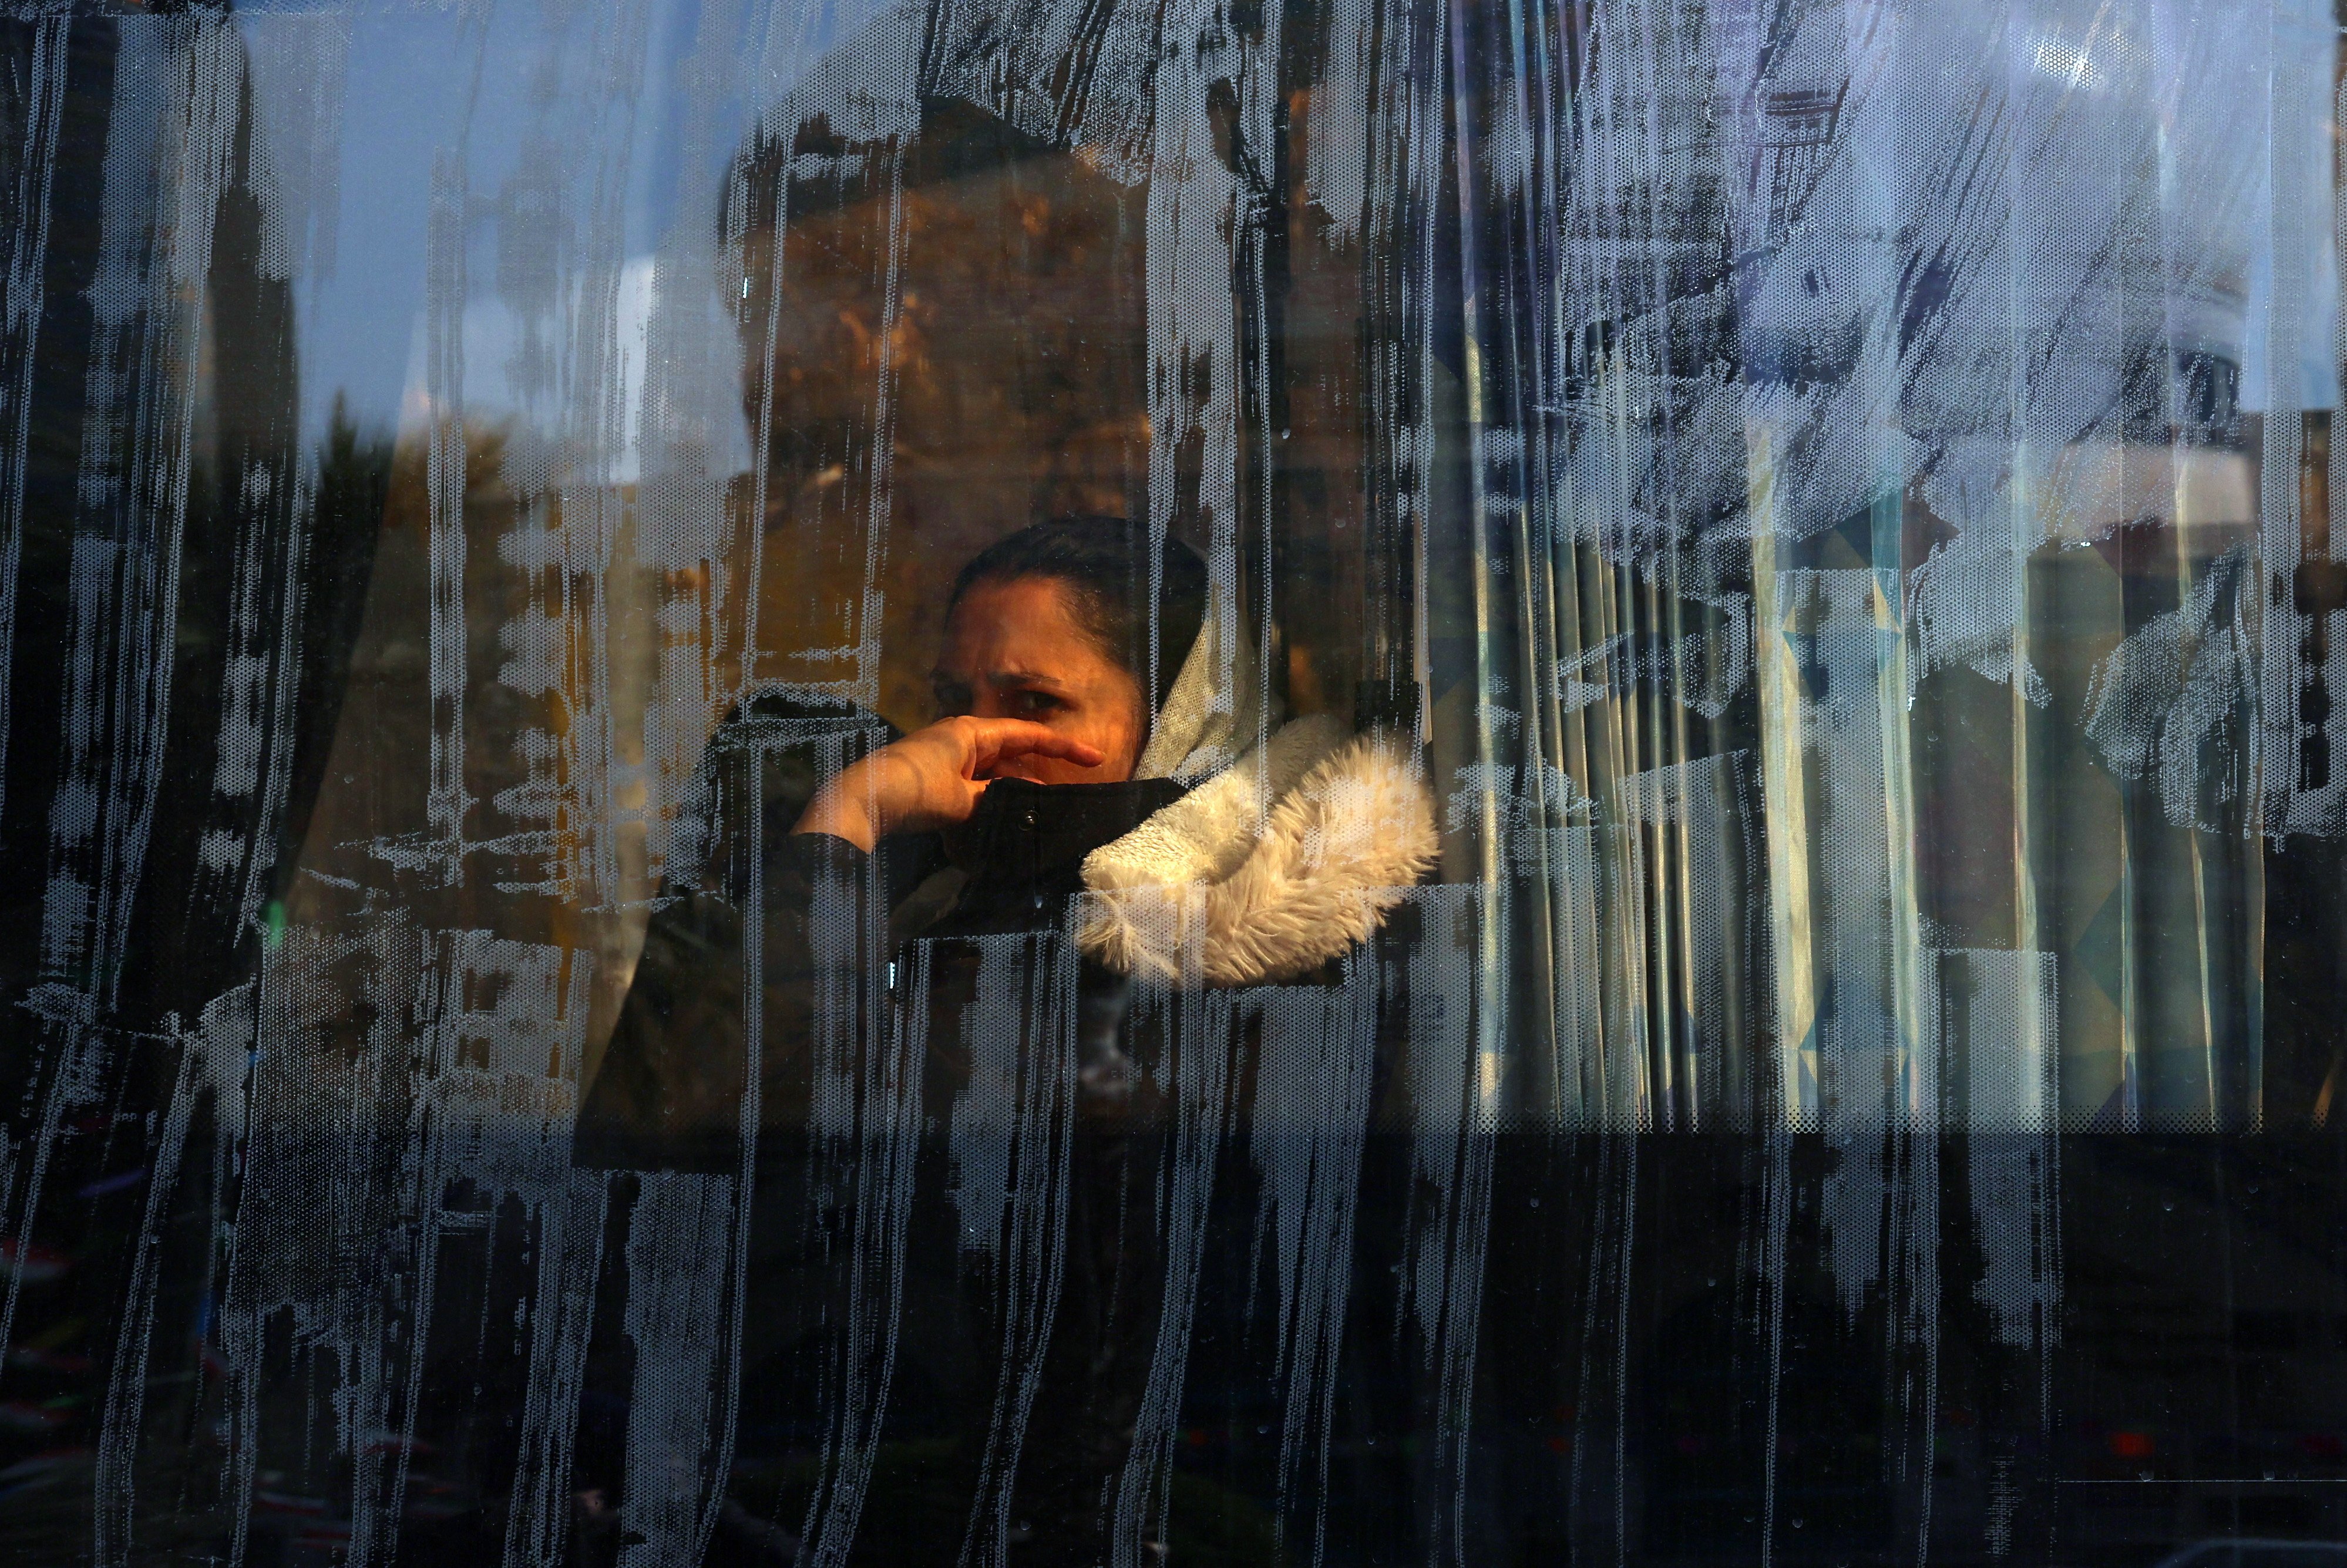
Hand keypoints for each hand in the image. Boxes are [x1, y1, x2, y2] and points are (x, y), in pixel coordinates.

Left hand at [790, 717, 1105, 850]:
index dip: (1063, 747)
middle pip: (1010, 751)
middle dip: (1037, 772)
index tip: (1095, 758)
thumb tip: (1022, 799)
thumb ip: (996, 798)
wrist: (859, 803)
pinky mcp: (932, 776)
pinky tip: (998, 816)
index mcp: (970, 732)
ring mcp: (944, 756)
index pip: (1028, 734)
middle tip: (1064, 795)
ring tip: (1034, 811)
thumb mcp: (962, 800)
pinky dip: (989, 796)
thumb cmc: (912, 793)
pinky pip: (972, 782)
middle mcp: (958, 738)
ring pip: (991, 770)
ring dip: (1012, 788)